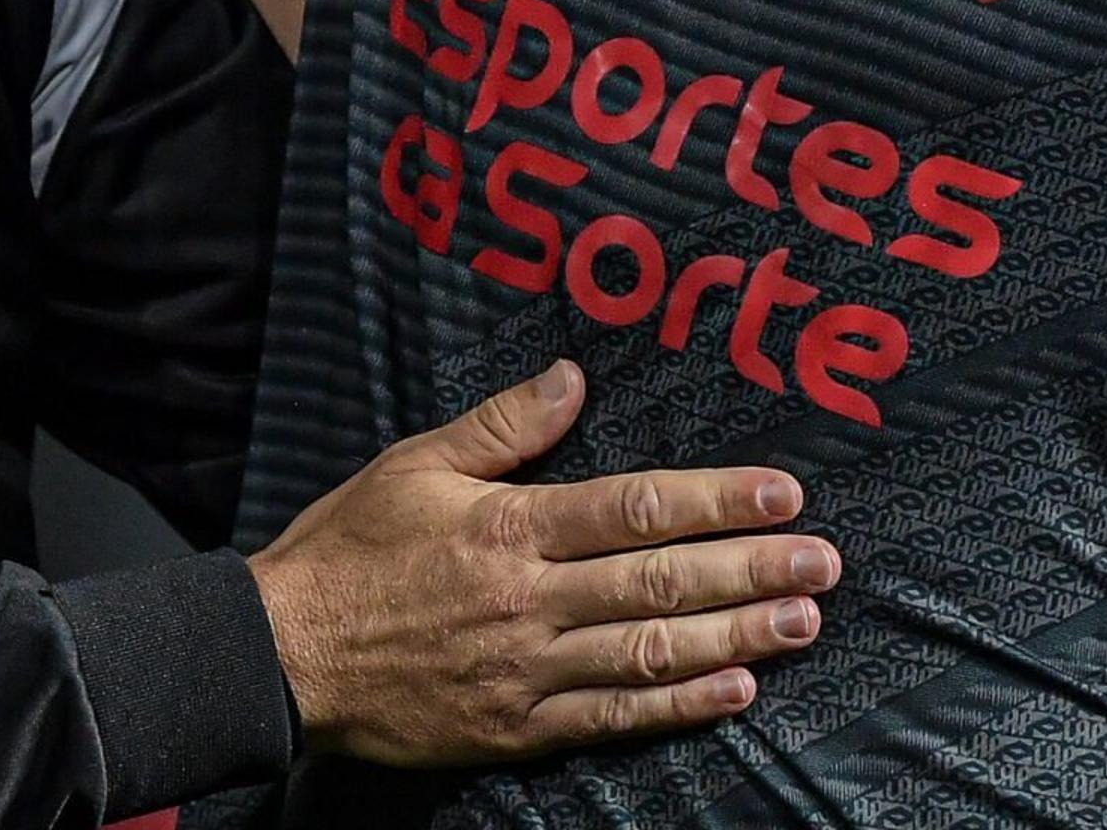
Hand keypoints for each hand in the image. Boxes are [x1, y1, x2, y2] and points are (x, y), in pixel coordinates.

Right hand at [245, 361, 838, 767]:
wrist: (284, 654)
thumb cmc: (347, 550)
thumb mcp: (413, 465)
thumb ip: (501, 426)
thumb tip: (574, 377)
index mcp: (506, 527)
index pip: (633, 508)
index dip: (715, 501)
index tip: (782, 493)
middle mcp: (528, 599)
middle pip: (659, 581)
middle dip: (751, 569)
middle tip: (822, 562)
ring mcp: (527, 671)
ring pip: (650, 652)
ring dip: (735, 637)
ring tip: (802, 622)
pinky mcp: (517, 729)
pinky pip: (613, 717)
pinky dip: (679, 705)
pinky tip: (735, 690)